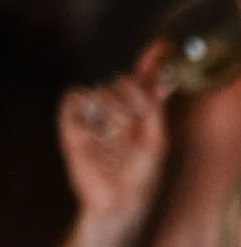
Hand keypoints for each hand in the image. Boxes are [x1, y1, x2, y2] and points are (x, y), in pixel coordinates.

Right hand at [57, 43, 172, 225]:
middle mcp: (115, 112)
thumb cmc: (142, 177)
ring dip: (111, 106)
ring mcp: (93, 117)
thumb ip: (156, 108)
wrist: (120, 201)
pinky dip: (85, 104)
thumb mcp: (157, 140)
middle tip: (134, 120)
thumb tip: (163, 78)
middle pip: (120, 82)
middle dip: (131, 97)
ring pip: (99, 88)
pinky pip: (75, 97)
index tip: (163, 46)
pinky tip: (95, 123)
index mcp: (138, 115)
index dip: (151, 63)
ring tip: (115, 131)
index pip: (141, 81)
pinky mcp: (72, 125)